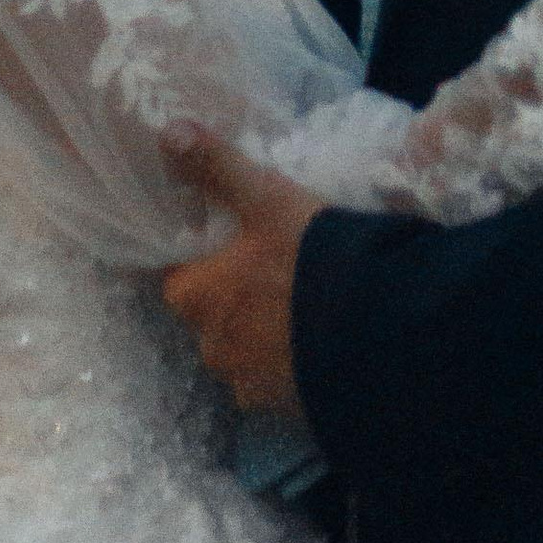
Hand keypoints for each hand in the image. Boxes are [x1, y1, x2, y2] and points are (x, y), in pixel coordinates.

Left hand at [158, 128, 322, 420]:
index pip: (178, 279)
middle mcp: (211, 349)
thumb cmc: (308, 258)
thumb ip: (217, 166)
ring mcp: (248, 387)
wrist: (374, 333)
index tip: (224, 249)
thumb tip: (168, 129)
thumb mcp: (265, 198)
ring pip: (245, 355)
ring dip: (263, 338)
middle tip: (271, 274)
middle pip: (211, 320)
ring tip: (302, 311)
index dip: (198, 263)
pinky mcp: (286, 413)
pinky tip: (320, 346)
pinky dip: (292, 368)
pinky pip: (279, 385)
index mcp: (196, 298)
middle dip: (233, 302)